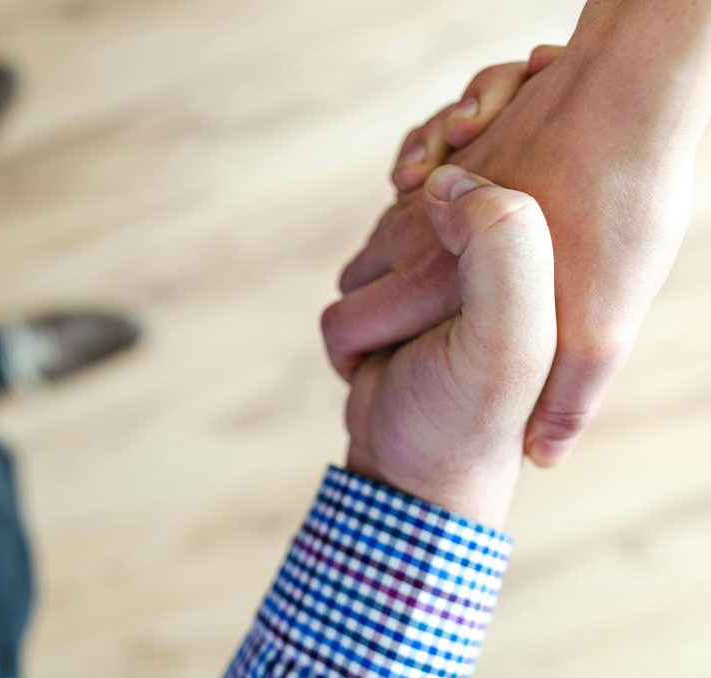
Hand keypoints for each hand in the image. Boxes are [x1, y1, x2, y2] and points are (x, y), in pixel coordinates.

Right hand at [327, 26, 709, 465]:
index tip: (383, 369)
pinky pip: (407, 184)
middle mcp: (417, 230)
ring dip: (395, 254)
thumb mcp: (595, 335)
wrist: (624, 101)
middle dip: (369, 310)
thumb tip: (547, 454)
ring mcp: (430, 185)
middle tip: (421, 328)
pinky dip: (417, 200)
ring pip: (380, 231)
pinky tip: (458, 209)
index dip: (353, 356)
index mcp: (431, 281)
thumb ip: (566, 398)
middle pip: (355, 277)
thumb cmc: (612, 223)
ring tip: (448, 275)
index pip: (342, 326)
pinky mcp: (453, 150)